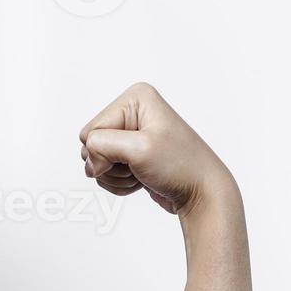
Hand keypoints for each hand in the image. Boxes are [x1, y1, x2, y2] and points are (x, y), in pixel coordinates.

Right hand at [78, 81, 236, 216]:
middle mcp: (133, 112)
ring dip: (116, 176)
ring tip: (143, 172)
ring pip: (97, 162)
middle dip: (110, 164)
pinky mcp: (132, 155)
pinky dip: (120, 183)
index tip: (133, 157)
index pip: (91, 130)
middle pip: (91, 145)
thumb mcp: (140, 149)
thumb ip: (102, 146)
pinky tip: (141, 179)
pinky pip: (107, 172)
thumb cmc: (182, 166)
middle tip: (138, 165)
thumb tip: (89, 162)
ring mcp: (132, 135)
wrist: (201, 192)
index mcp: (135, 98)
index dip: (104, 152)